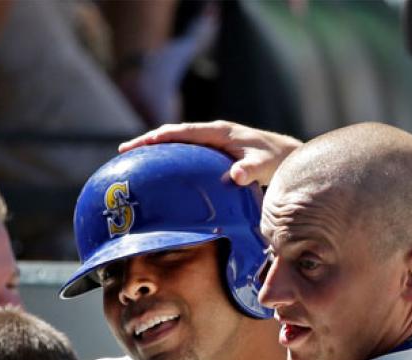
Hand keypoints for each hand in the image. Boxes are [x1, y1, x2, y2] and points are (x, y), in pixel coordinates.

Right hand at [118, 120, 302, 185]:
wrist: (287, 156)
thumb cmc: (275, 160)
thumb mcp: (263, 165)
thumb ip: (249, 170)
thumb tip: (236, 176)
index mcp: (217, 131)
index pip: (180, 132)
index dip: (156, 138)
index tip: (135, 146)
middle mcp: (211, 132)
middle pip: (172, 134)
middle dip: (147, 142)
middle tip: (123, 152)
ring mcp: (212, 141)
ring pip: (177, 143)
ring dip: (156, 149)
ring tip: (135, 161)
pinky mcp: (214, 151)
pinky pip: (186, 152)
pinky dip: (170, 158)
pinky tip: (161, 173)